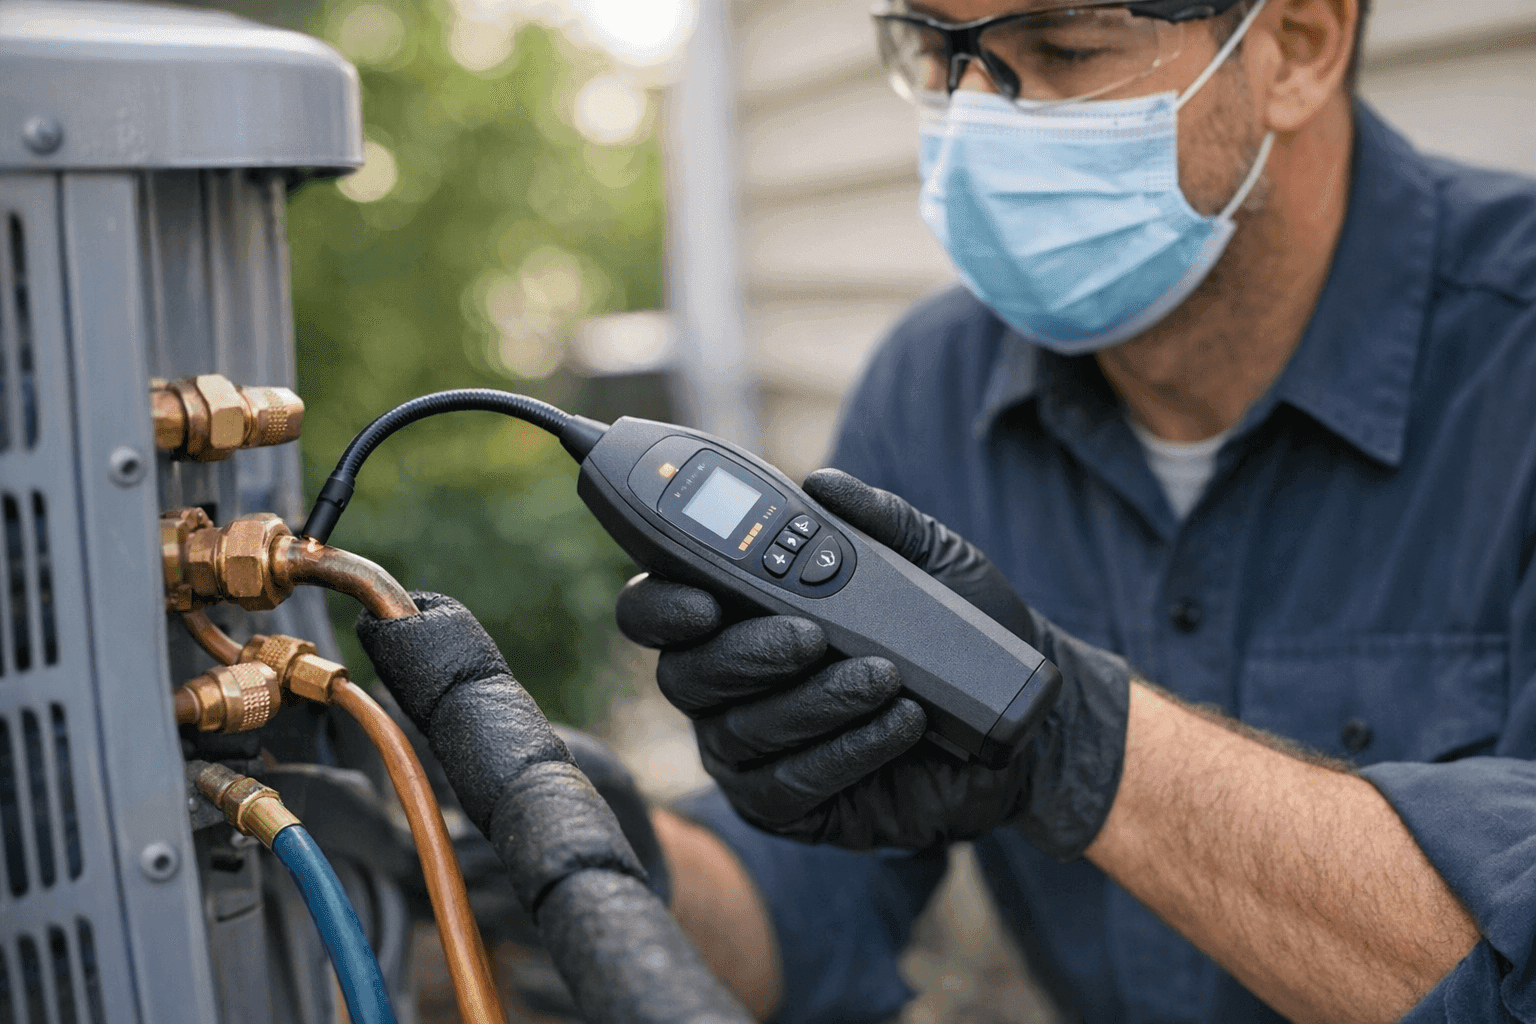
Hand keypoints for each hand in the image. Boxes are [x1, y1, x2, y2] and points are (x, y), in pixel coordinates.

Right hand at [616, 470, 1131, 859]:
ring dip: (813, 702)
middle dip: (744, 654)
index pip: (656, 605)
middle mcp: (729, 680)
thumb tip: (824, 485)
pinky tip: (899, 724)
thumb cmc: (958, 631)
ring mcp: (752, 748)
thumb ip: (879, 518)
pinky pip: (788, 788)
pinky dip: (845, 753)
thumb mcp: (933, 561)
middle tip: (811, 637)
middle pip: (684, 675)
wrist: (1027, 716)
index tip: (706, 601)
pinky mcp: (789, 805)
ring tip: (885, 676)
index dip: (661, 604)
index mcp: (739, 610)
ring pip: (739, 733)